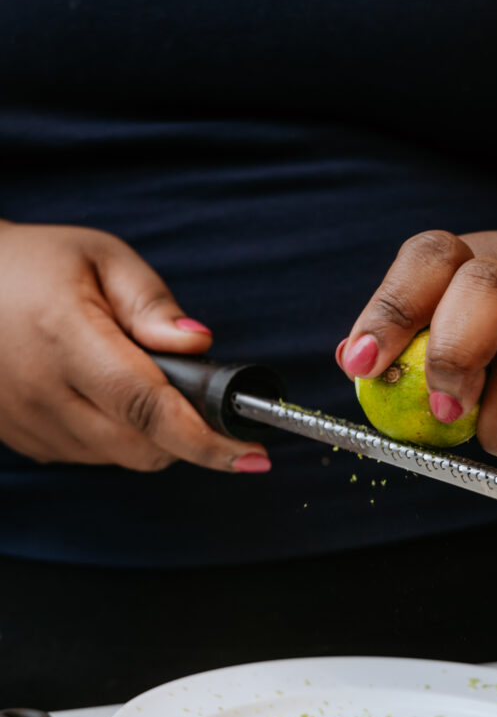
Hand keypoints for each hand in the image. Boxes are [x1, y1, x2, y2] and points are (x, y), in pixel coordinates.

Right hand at [0, 222, 269, 471]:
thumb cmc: (35, 264)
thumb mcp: (101, 258)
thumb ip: (153, 304)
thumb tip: (200, 347)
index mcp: (65, 337)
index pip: (148, 407)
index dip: (206, 441)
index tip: (253, 457)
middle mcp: (41, 391)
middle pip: (143, 448)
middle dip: (186, 434)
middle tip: (193, 394)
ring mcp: (27, 423)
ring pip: (120, 458)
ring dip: (148, 433)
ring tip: (131, 377)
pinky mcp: (23, 440)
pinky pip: (91, 456)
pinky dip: (114, 435)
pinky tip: (99, 392)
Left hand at [338, 229, 496, 462]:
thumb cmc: (494, 311)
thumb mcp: (443, 303)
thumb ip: (399, 335)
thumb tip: (351, 361)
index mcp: (464, 259)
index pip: (426, 264)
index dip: (390, 315)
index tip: (364, 365)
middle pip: (487, 294)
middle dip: (455, 361)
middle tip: (445, 413)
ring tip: (496, 436)